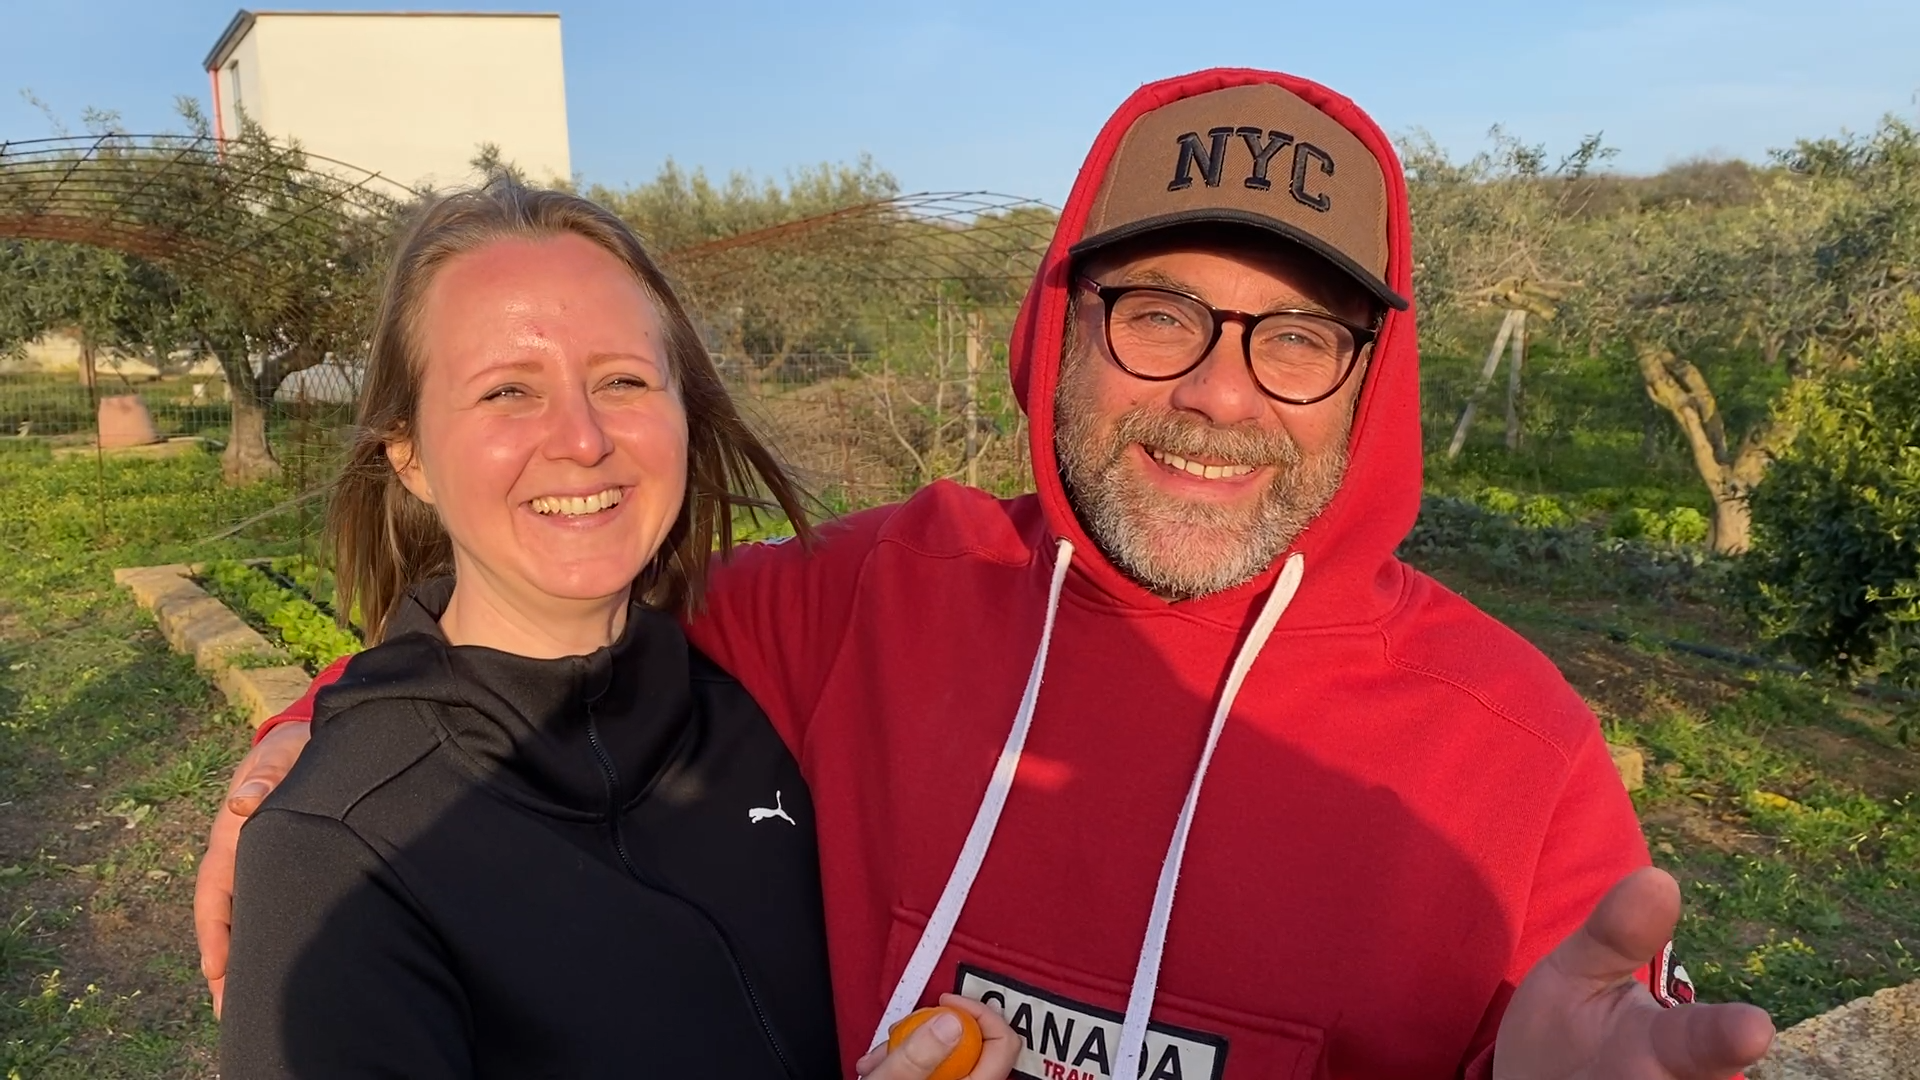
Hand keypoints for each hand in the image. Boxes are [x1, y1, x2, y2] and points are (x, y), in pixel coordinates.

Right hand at [194, 720, 309, 1016]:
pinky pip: (271, 906)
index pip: (215, 890)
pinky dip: (269, 937)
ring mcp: (260, 862)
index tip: (216, 971)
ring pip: (249, 918)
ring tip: (249, 1006)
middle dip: (226, 965)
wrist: (310, 738)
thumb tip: (244, 806)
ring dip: (247, 958)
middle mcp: (241, 854)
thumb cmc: (295, 748)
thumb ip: (266, 775)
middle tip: (229, 1012)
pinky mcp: (284, 865)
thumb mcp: (281, 755)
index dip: (215, 932)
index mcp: (233, 834)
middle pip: (227, 918)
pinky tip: (280, 965)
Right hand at [854, 994, 1021, 1079]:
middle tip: (903, 1032)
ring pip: (947, 1055)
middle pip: (973, 1043)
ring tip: (880, 1059)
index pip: (1003, 1043)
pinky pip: (934, 1070)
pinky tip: (882, 1068)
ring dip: (910, 1046)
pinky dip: (908, 1062)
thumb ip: (918, 1055)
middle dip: (930, 1029)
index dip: (978, 1013)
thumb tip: (953, 1022)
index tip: (946, 1005)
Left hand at [1494, 867, 1774, 1078]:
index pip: (1699, 1041)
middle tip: (1736, 1041)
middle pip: (1687, 1076)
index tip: (1755, 1027)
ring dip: (1617, 1078)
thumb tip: (1659, 876)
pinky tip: (1587, 1078)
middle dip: (1705, 1061)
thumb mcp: (1576, 979)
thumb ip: (1614, 936)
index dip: (1725, 1037)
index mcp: (1662, 1049)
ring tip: (1595, 1071)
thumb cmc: (1564, 1036)